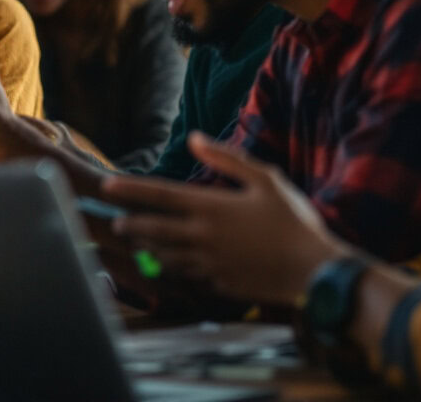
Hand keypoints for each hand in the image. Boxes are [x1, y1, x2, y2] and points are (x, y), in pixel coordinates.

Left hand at [99, 133, 348, 304]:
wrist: (314, 271)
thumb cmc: (294, 221)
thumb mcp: (265, 179)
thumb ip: (226, 158)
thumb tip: (194, 137)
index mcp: (211, 207)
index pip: (159, 195)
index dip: (129, 190)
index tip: (106, 185)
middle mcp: (202, 236)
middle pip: (152, 228)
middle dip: (129, 223)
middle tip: (114, 222)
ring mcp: (207, 262)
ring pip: (163, 254)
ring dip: (145, 246)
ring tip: (135, 239)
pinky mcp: (217, 283)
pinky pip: (185, 273)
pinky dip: (171, 266)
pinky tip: (167, 261)